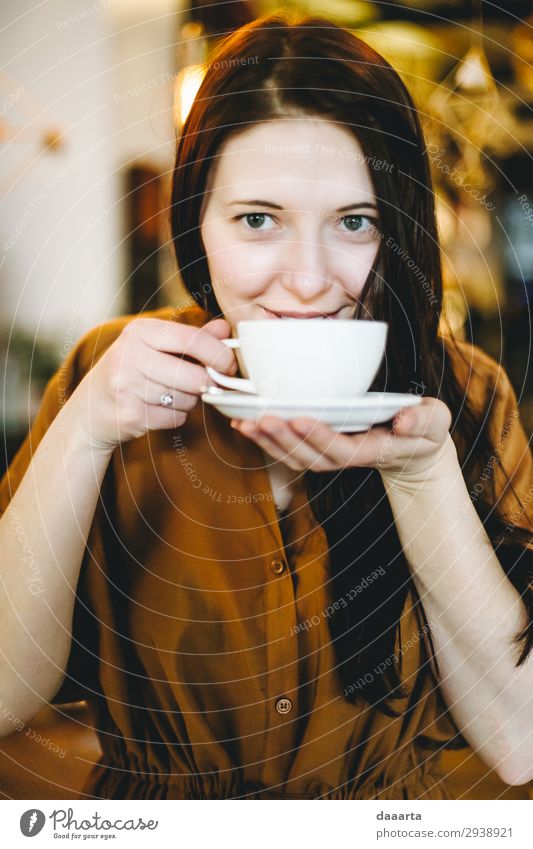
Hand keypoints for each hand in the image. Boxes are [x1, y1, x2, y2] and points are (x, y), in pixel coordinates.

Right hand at [71, 317, 237, 451]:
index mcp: (139, 331)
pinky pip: (175, 418)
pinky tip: (159, 409)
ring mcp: (127, 386)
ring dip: (189, 401)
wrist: (90, 410)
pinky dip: (176, 416)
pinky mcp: (130, 414)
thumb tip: (224, 328)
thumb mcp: (155, 347)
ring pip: (186, 398)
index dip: (218, 353)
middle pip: (192, 375)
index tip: (229, 364)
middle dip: (205, 384)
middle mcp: (129, 355)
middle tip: (205, 384)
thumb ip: (192, 338)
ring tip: (170, 395)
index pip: (191, 339)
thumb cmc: (130, 373)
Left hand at [231, 396, 455, 481]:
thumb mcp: (435, 422)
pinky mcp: (318, 450)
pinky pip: (288, 451)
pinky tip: (244, 425)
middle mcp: (347, 457)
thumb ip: (424, 420)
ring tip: (245, 423)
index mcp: (373, 450)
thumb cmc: (423, 432)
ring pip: (294, 457)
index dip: (319, 437)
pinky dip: (265, 441)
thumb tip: (403, 420)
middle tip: (262, 417)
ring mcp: (330, 456)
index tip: (298, 418)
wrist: (412, 451)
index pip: (342, 449)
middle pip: (310, 456)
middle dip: (285, 439)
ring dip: (268, 443)